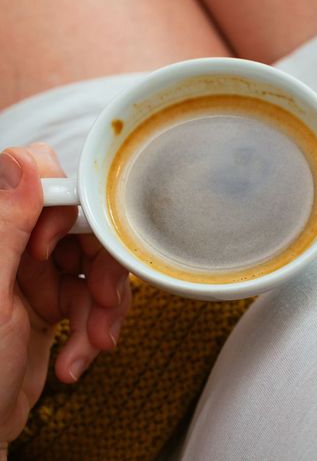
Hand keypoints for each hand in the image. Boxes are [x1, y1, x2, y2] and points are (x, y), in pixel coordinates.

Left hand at [0, 145, 130, 442]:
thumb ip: (6, 225)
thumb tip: (23, 161)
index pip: (46, 187)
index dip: (70, 214)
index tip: (64, 250)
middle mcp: (12, 249)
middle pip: (82, 230)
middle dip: (100, 270)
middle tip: (104, 300)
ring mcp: (32, 279)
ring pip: (94, 268)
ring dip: (102, 310)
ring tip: (93, 343)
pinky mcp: (50, 308)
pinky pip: (91, 303)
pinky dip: (93, 331)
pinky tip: (76, 358)